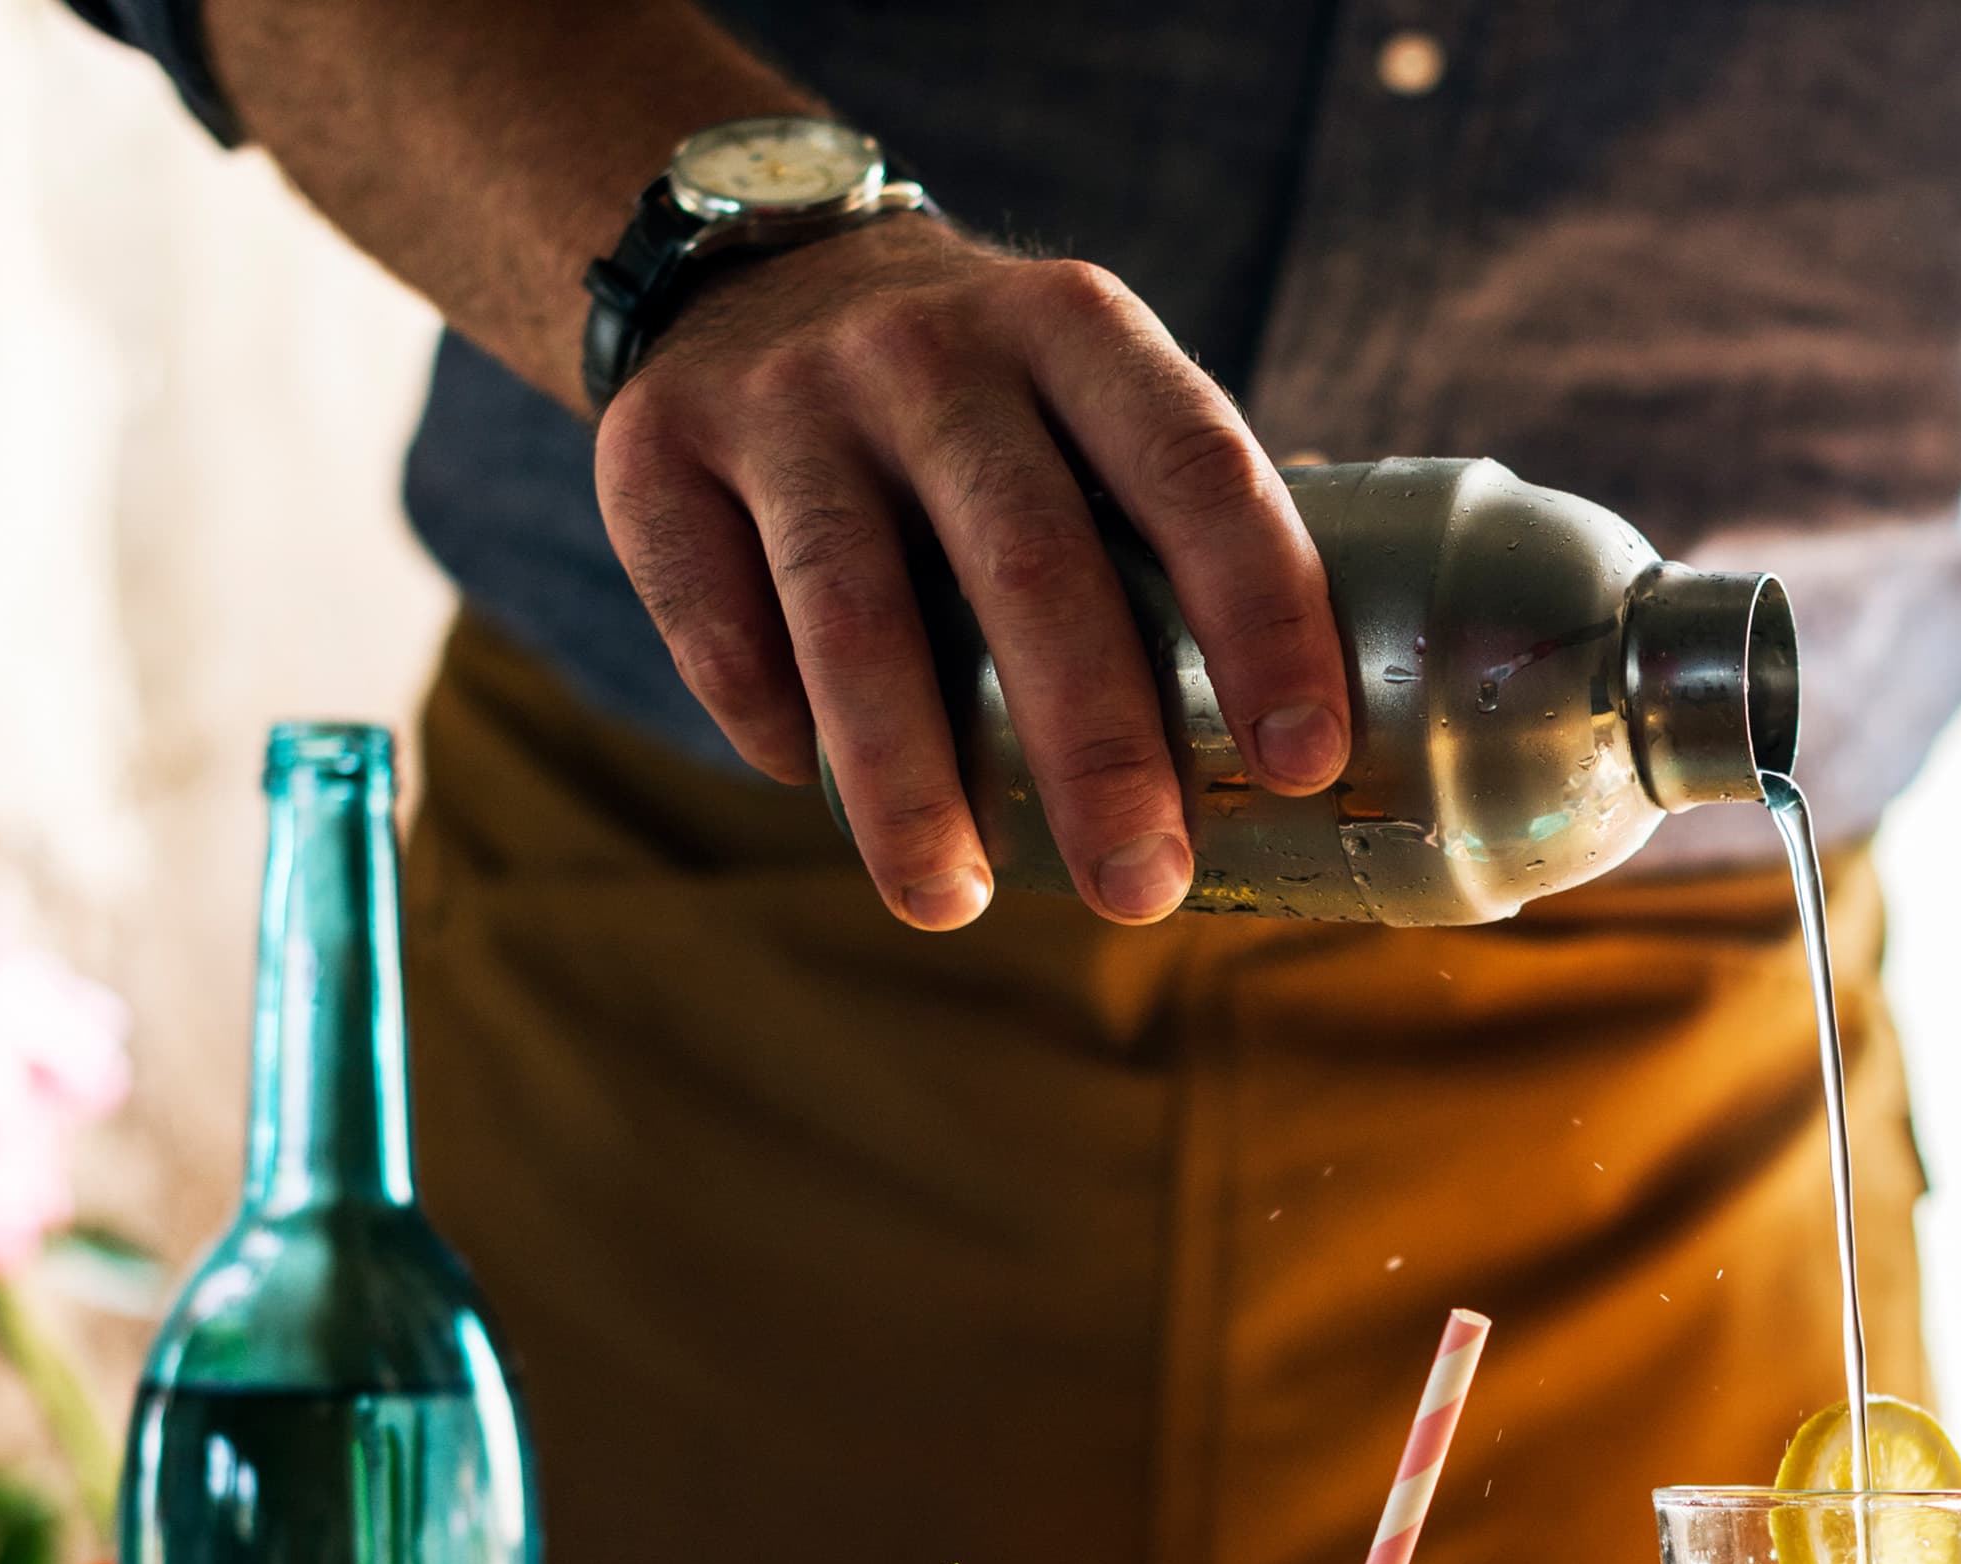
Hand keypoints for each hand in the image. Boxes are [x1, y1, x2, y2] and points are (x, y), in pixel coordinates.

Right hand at [590, 215, 1348, 929]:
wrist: (755, 264)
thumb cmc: (982, 402)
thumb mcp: (1086, 395)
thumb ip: (1169, 527)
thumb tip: (1304, 761)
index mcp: (1075, 329)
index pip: (1194, 466)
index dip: (1261, 615)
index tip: (1303, 762)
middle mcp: (932, 348)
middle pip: (1030, 563)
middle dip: (1095, 749)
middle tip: (1139, 892)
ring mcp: (786, 396)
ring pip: (854, 614)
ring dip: (911, 782)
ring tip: (948, 902)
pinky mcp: (656, 450)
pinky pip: (716, 620)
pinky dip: (770, 722)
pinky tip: (810, 787)